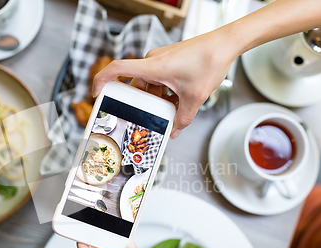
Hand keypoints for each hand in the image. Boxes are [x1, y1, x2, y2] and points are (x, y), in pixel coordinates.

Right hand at [92, 27, 237, 138]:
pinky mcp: (169, 60)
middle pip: (137, 86)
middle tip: (149, 117)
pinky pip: (160, 79)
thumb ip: (183, 118)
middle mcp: (153, 61)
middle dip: (144, 103)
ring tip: (172, 109)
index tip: (95, 94)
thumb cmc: (209, 61)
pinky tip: (178, 101)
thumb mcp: (195, 98)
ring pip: (150, 84)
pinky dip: (166, 91)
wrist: (225, 43)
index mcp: (152, 67)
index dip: (101, 80)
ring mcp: (161, 60)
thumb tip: (175, 130)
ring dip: (158, 98)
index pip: (116, 69)